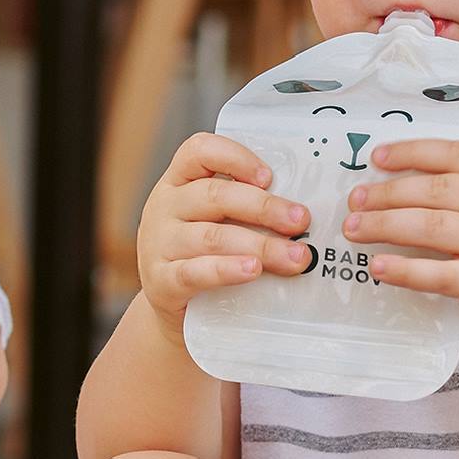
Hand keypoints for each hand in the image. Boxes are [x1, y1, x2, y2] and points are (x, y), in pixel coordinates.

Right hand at [137, 132, 310, 339]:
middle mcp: (164, 207)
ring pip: (212, 237)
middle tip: (300, 221)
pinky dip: (226, 270)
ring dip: (259, 244)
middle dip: (264, 207)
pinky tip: (252, 270)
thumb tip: (297, 211)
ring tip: (292, 256)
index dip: (235, 158)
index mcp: (178, 182)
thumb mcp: (211, 220)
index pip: (199, 152)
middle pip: (215, 196)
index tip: (269, 177)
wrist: (168, 307)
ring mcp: (159, 245)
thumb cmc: (200, 253)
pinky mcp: (161, 282)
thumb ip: (242, 209)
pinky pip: (195, 272)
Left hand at [342, 139, 458, 357]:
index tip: (377, 157)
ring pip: (433, 225)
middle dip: (388, 192)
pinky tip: (378, 266)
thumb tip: (396, 189)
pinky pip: (439, 274)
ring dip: (385, 224)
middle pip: (438, 188)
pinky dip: (404, 269)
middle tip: (355, 200)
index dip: (414, 152)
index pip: (458, 154)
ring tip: (354, 229)